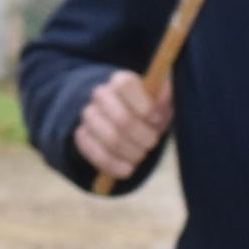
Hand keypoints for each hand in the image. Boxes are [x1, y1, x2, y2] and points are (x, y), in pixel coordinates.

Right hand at [73, 69, 171, 183]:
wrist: (127, 122)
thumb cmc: (149, 110)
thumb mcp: (162, 100)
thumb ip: (165, 95)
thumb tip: (163, 93)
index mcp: (121, 81)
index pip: (126, 86)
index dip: (144, 106)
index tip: (156, 119)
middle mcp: (101, 94)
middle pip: (122, 118)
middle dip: (143, 136)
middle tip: (153, 143)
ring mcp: (89, 115)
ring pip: (110, 139)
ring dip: (132, 152)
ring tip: (141, 155)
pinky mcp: (82, 136)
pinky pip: (97, 155)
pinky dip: (116, 166)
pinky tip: (129, 168)